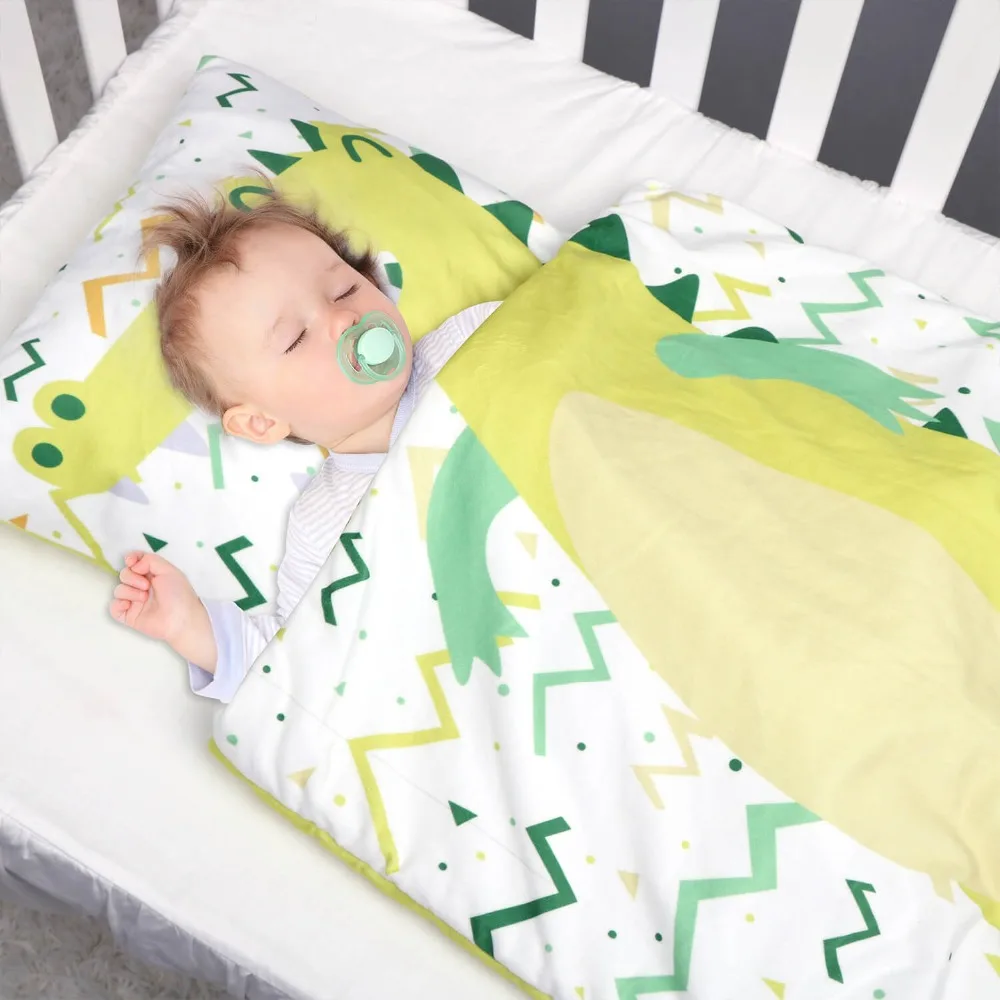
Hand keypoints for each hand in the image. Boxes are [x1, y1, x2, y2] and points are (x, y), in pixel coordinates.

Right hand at [109, 551, 216, 670]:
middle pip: (124, 574)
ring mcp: (135, 601)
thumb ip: (150, 560)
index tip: (131, 561)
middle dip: (131, 577)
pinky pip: (113, 607)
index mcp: (152, 574)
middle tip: (146, 586)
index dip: (130, 559)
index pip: (135, 562)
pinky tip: (129, 605)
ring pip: (118, 590)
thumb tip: (134, 565)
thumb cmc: (179, 594)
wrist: (180, 619)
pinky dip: (118, 604)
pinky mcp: (129, 615)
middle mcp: (142, 586)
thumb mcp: (169, 570)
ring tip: (144, 598)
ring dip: (130, 592)